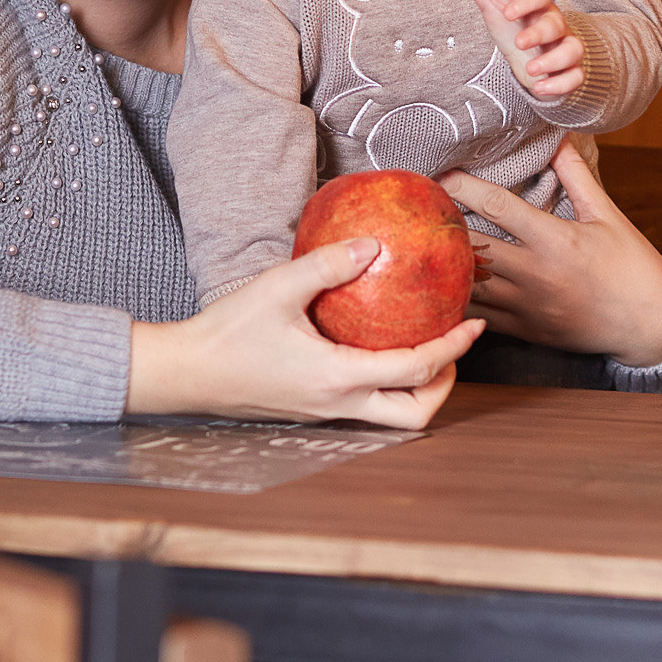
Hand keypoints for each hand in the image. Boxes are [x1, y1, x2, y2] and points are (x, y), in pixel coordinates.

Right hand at [125, 238, 485, 427]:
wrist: (186, 373)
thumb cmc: (227, 332)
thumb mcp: (277, 288)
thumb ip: (327, 264)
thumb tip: (374, 243)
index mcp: (338, 378)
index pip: (415, 369)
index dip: (453, 348)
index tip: (475, 324)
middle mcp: (339, 405)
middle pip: (415, 416)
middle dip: (445, 386)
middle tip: (453, 349)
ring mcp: (326, 413)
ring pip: (392, 418)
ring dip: (418, 391)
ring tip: (424, 351)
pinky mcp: (312, 410)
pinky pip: (367, 408)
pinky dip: (389, 388)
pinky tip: (379, 351)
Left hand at [440, 139, 661, 369]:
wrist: (653, 326)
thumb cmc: (634, 266)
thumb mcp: (608, 215)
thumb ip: (576, 176)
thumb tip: (557, 139)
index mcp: (556, 239)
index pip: (497, 206)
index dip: (463, 186)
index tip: (441, 174)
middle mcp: (536, 274)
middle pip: (471, 246)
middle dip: (443, 225)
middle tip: (421, 207)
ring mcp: (527, 306)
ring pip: (467, 285)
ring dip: (444, 264)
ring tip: (422, 245)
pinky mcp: (525, 330)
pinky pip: (478, 315)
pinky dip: (457, 297)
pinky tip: (441, 282)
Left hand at [450, 0, 583, 100]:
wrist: (533, 56)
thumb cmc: (515, 26)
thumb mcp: (494, 5)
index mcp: (537, 6)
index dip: (527, 1)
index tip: (507, 12)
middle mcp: (555, 25)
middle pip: (556, 23)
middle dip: (539, 33)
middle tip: (519, 43)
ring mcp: (564, 48)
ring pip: (572, 50)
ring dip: (553, 60)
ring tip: (531, 70)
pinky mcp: (569, 72)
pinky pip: (575, 77)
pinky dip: (561, 84)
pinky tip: (540, 87)